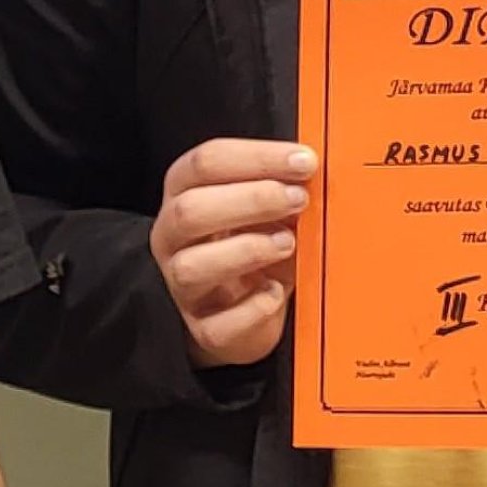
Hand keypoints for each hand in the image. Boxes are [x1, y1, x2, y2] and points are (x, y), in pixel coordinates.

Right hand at [151, 140, 314, 367]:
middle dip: (251, 199)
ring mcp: (182, 286)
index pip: (205, 163)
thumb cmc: (254, 247)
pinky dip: (254, 307)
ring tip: (289, 243)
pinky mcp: (203, 329)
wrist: (245, 314)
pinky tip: (277, 291)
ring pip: (193, 266)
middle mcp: (173, 239)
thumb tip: (313, 171)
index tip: (304, 161)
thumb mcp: (266, 210)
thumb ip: (281, 187)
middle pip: (190, 211)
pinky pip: (219, 324)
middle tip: (299, 198)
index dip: (256, 157)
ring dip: (247, 250)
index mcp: (184, 195)